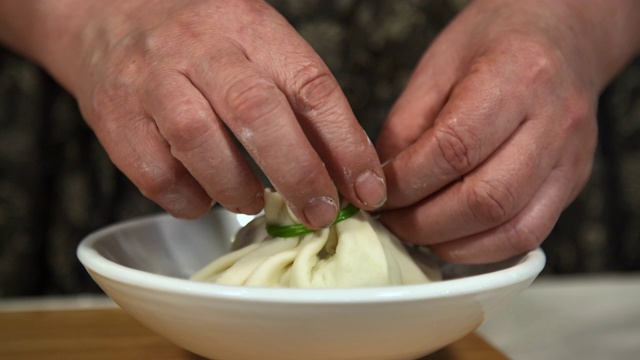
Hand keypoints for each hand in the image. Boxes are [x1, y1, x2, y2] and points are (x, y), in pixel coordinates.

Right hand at [24, 0, 385, 227]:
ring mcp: (150, 79)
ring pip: (200, 142)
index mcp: (250, 26)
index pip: (310, 84)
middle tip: (319, 214)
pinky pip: (156, 173)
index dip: (345, 144)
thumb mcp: (256, 48)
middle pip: (257, 111)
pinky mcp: (114, 116)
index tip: (367, 189)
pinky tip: (204, 196)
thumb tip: (346, 174)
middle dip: (298, 173)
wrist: (109, 19)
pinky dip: (189, 199)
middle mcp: (199, 46)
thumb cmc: (202, 45)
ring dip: (237, 188)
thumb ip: (298, 103)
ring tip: (252, 201)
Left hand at [375, 0, 639, 262]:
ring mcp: (571, 158)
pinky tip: (451, 239)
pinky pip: (529, 235)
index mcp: (517, 76)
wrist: (562, 35)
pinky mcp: (572, 183)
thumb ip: (408, 124)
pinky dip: (482, 249)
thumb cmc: (495, 42)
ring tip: (415, 232)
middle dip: (424, 223)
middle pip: (485, 198)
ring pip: (511, 228)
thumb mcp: (439, 64)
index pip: (454, 148)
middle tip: (391, 221)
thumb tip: (382, 182)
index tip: (379, 194)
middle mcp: (554, 121)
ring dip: (451, 244)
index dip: (408, 182)